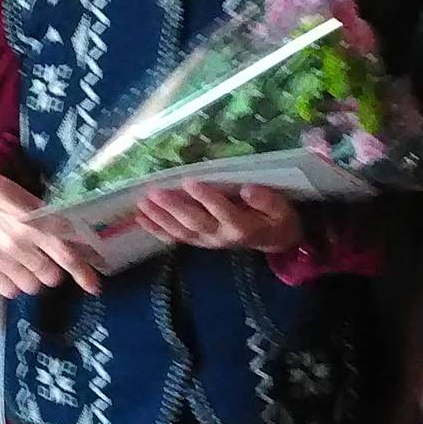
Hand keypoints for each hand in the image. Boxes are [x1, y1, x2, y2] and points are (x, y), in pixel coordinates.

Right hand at [0, 166, 100, 299]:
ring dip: (34, 279)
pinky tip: (11, 268)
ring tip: (26, 263)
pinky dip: (14, 284)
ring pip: (31, 287)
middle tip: (45, 259)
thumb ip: (55, 225)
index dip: (83, 273)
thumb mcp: (33, 204)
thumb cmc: (6, 197)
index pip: (65, 255)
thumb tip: (84, 246)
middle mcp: (17, 243)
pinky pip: (9, 291)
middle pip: (50, 277)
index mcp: (34, 224)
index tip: (94, 287)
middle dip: (53, 271)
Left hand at [134, 180, 304, 257]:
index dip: (206, 197)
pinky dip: (157, 229)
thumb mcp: (282, 209)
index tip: (190, 181)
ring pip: (181, 232)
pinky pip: (176, 238)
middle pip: (195, 223)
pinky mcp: (199, 242)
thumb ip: (266, 200)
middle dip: (173, 208)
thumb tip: (247, 188)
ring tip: (142, 203)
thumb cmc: (277, 218)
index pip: (222, 211)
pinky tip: (141, 219)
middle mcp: (221, 236)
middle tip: (155, 192)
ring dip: (160, 218)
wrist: (274, 240)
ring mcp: (208, 241)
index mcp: (242, 226)